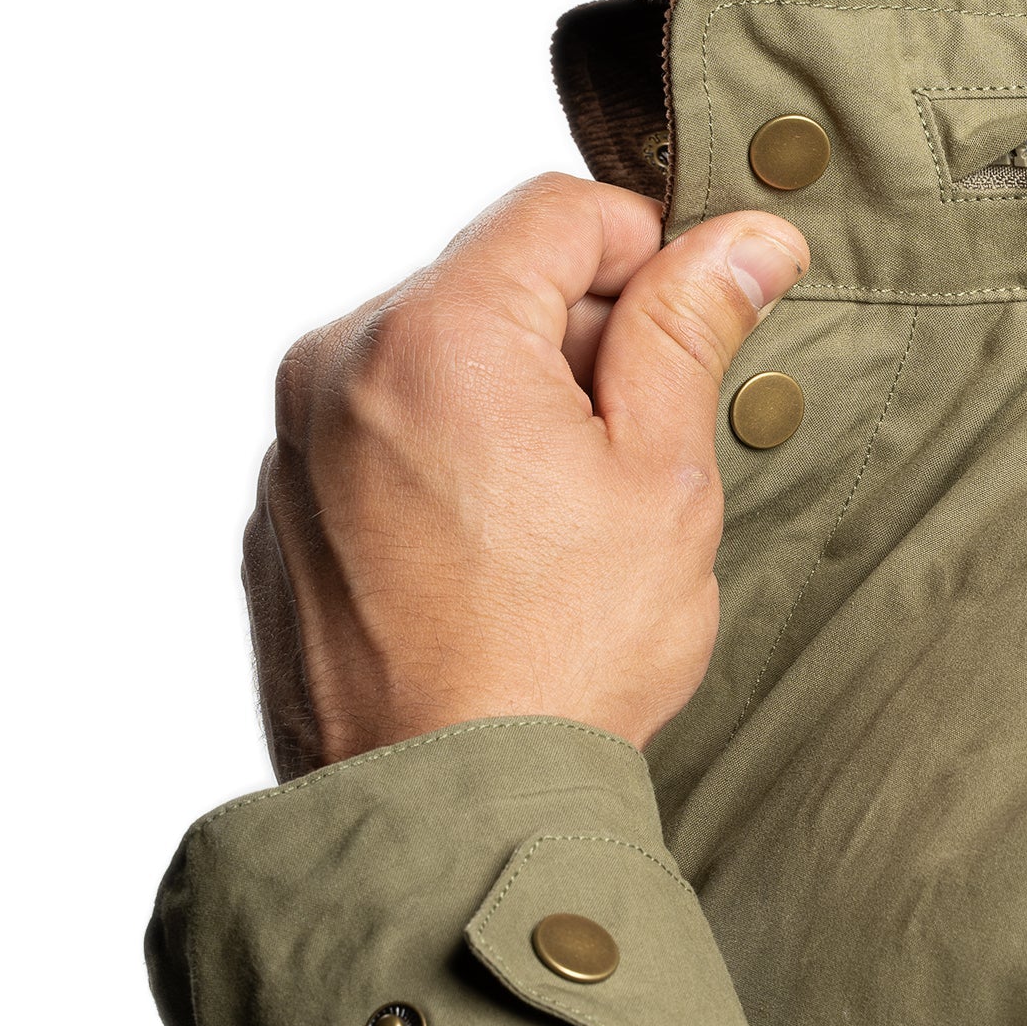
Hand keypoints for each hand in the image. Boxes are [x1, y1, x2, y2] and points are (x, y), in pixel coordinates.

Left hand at [243, 174, 808, 778]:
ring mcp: (295, 442)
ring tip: (563, 525)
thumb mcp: (662, 479)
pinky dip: (448, 460)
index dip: (649, 249)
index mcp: (438, 336)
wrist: (447, 813)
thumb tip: (744, 238)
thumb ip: (689, 332)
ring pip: (437, 360)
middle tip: (636, 458)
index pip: (558, 212)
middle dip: (580, 341)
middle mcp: (338, 365)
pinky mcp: (282, 509)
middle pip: (492, 284)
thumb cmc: (564, 659)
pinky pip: (381, 434)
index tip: (695, 318)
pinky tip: (495, 559)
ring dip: (515, 403)